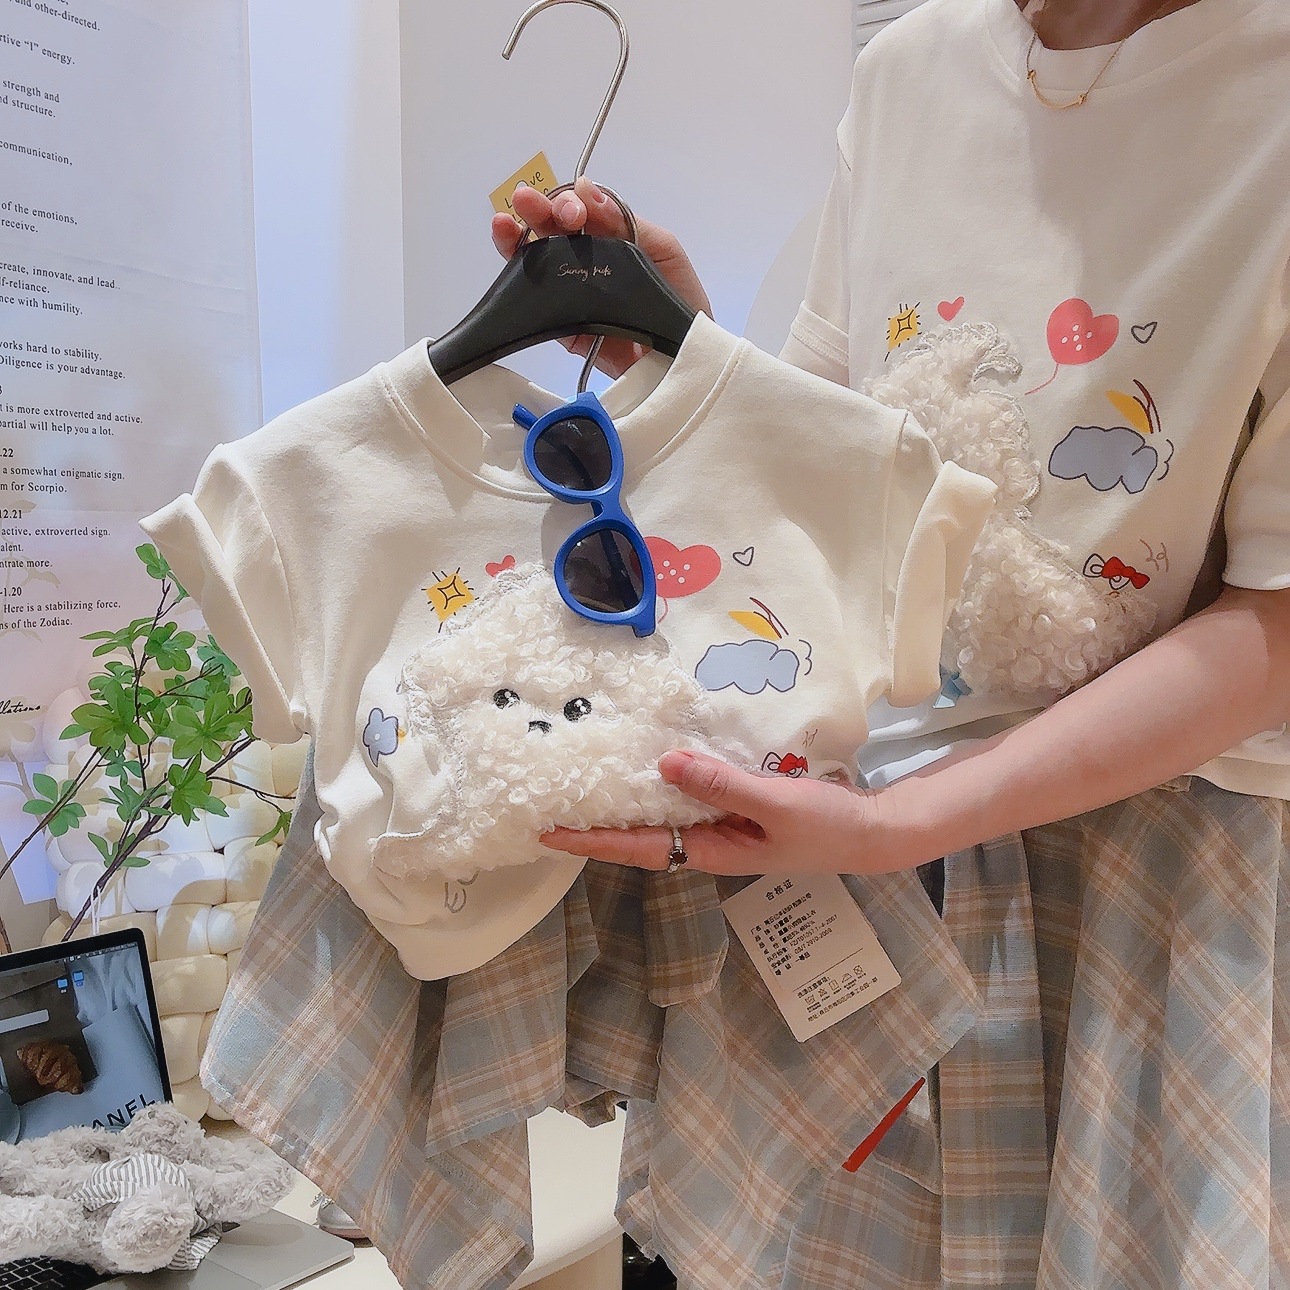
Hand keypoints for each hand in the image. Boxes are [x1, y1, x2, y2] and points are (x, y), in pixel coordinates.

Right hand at [489, 176, 712, 379]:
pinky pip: (536, 303)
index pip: (581, 212)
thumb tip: (586, 190)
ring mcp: (571, 292)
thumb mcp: (663, 249)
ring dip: (516, 236)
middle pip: (553, 230)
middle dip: (539, 211)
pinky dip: (517, 279)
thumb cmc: (680, 299)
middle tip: (527, 201)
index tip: (574, 211)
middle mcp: (586, 260)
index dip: (571, 204)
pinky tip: (509, 256)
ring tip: (504, 222)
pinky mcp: (562, 326)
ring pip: (537, 259)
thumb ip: (628, 221)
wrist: (682, 356)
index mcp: (609, 238)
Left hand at [540, 749, 906, 876]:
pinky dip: (665, 780)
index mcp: (710, 851)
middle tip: (549, 800)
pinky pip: (689, 795)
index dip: (591, 840)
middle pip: (639, 834)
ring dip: (625, 800)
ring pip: (661, 814)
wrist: (871, 832)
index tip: (546, 831)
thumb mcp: (773, 803)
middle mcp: (706, 841)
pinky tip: (650, 759)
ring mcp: (721, 826)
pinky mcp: (736, 808)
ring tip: (583, 779)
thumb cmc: (825, 826)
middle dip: (595, 822)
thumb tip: (663, 764)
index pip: (637, 847)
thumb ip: (720, 784)